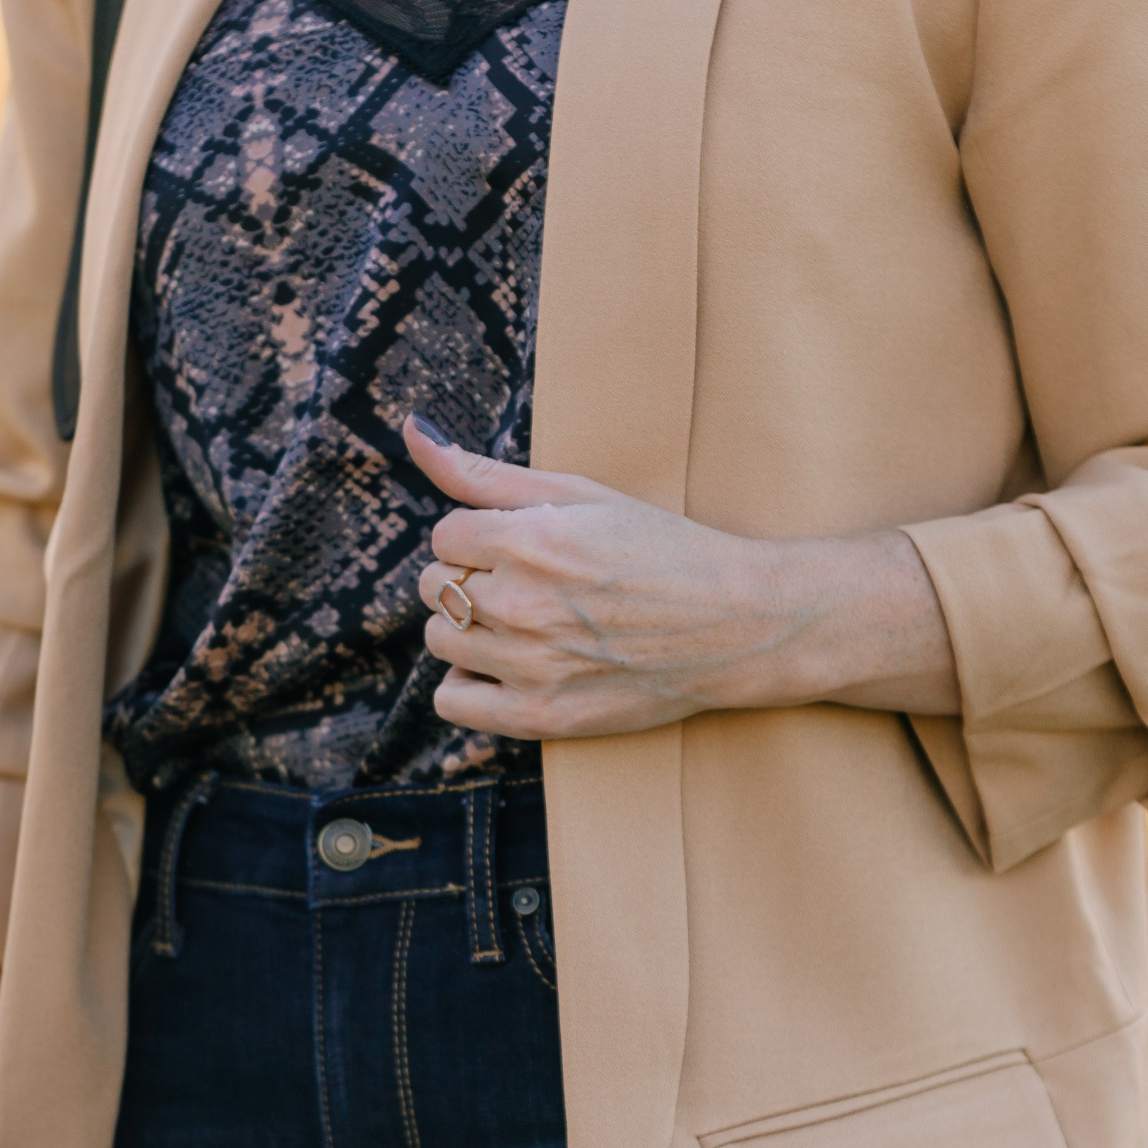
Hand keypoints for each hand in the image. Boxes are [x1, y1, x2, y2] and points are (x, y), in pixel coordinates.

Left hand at [404, 416, 959, 736]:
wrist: (737, 624)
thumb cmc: (661, 550)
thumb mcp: (580, 493)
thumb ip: (485, 471)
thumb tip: (410, 431)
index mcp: (532, 539)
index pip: (444, 535)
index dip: (480, 538)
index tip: (523, 546)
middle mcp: (525, 603)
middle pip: (436, 587)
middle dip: (471, 579)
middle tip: (528, 584)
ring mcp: (533, 665)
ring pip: (441, 640)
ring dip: (470, 629)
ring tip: (525, 623)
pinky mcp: (544, 716)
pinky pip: (453, 701)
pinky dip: (469, 684)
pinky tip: (508, 667)